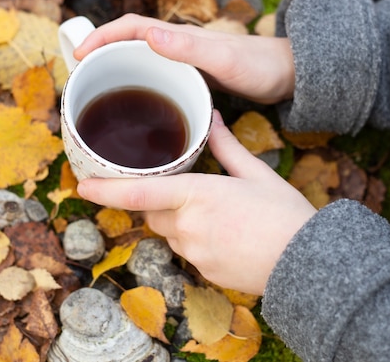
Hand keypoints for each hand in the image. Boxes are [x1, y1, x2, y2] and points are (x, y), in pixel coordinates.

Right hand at [74, 13, 295, 104]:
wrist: (285, 77)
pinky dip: (137, 90)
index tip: (78, 55)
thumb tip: (149, 35)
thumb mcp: (224, 59)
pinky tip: (134, 112)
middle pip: (127, 46)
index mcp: (177, 37)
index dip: (101, 38)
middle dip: (100, 57)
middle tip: (79, 81)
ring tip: (97, 98)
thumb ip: (189, 48)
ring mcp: (181, 64)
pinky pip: (154, 81)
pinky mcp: (189, 80)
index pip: (129, 28)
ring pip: (138, 64)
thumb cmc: (258, 66)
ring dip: (116, 74)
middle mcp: (175, 47)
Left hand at [77, 110, 315, 294]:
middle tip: (185, 191)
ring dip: (179, 221)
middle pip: (154, 212)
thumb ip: (227, 146)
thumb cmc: (284, 214)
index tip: (83, 186)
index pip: (139, 193)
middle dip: (159, 201)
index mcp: (197, 195)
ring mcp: (194, 252)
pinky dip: (196, 240)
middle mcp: (188, 226)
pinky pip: (187, 251)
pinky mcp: (203, 271)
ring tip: (216, 214)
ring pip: (170, 233)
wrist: (306, 262)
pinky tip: (225, 235)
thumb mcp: (256, 173)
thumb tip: (214, 118)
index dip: (107, 190)